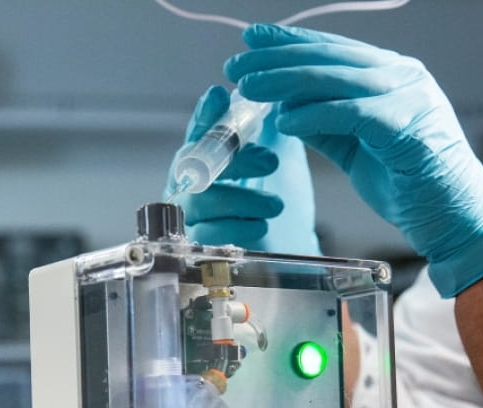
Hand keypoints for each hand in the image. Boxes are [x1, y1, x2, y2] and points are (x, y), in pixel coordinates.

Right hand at [165, 85, 319, 254]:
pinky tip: (260, 224)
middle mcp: (191, 183)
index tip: (218, 95)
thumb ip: (276, 125)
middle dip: (235, 161)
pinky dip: (239, 227)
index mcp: (207, 156)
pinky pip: (209, 234)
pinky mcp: (200, 244)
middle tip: (270, 161)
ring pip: (202, 201)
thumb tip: (282, 88)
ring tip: (276, 204)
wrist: (290, 241)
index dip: (206, 113)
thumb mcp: (282, 154)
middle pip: (196, 165)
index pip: (200, 129)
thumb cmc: (280, 195)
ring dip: (243, 200)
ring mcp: (192, 214)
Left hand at [225, 24, 482, 296]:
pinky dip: (317, 115)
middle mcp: (404, 78)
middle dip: (279, 58)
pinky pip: (354, 114)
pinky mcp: (410, 128)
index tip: (251, 41)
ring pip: (340, 79)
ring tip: (250, 87)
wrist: (458, 218)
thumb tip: (285, 107)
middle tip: (238, 63)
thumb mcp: (358, 148)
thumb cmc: (412, 185)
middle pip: (332, 58)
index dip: (290, 44)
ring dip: (289, 81)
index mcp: (393, 77)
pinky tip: (286, 121)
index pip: (334, 51)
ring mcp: (411, 99)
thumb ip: (328, 123)